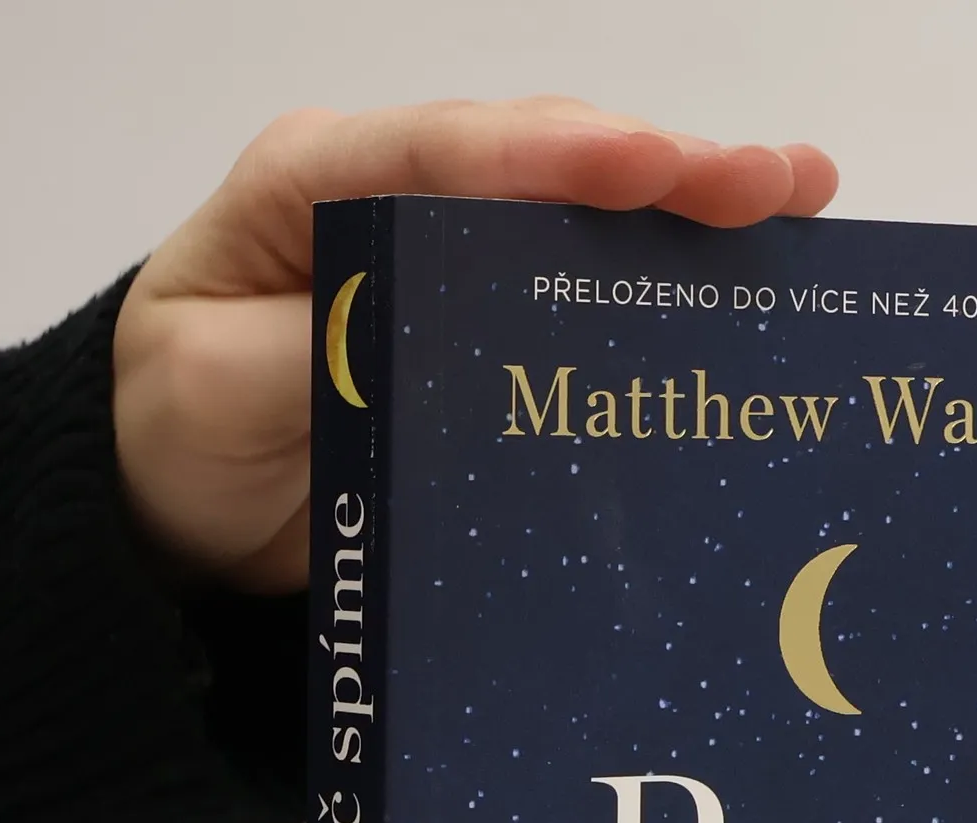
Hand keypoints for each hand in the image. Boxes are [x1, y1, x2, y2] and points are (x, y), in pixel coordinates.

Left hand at [113, 99, 837, 593]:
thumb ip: (313, 345)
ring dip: (691, 209)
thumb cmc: (176, 436)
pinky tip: (753, 270)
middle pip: (538, 165)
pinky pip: (582, 291)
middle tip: (774, 185)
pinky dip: (667, 278)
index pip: (444, 154)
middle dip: (662, 169)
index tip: (653, 168)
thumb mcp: (214, 392)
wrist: (179, 514)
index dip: (555, 155)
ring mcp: (449, 262)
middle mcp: (396, 202)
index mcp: (315, 185)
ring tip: (800, 200)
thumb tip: (426, 320)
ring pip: (580, 215)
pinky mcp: (484, 330)